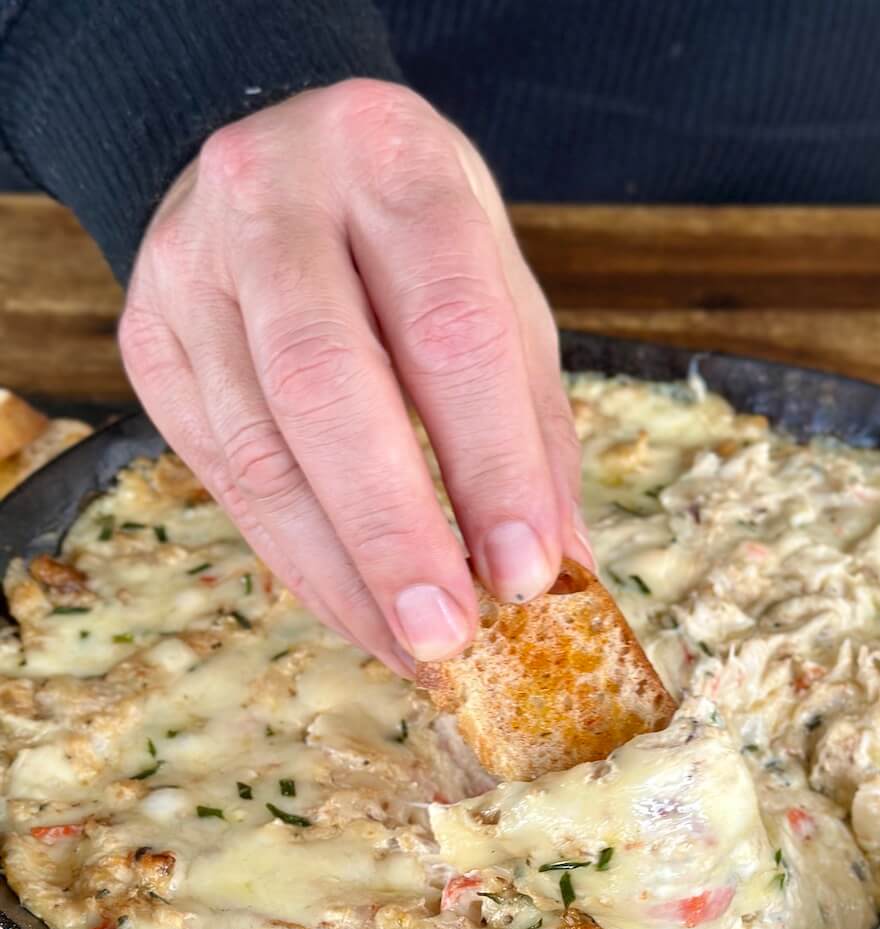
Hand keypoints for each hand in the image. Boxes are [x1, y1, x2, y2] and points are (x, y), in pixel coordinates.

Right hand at [119, 80, 590, 671]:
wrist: (280, 162)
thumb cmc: (413, 239)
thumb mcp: (497, 291)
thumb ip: (531, 423)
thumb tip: (562, 568)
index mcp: (389, 159)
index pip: (446, 327)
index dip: (489, 462)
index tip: (525, 572)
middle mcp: (271, 197)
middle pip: (326, 387)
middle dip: (394, 534)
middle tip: (449, 638)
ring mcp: (190, 269)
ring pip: (260, 451)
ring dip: (344, 576)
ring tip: (413, 650)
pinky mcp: (149, 343)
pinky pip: (227, 478)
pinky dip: (301, 564)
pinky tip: (359, 614)